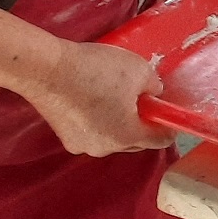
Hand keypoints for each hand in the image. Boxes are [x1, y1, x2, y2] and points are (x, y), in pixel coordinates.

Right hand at [25, 40, 172, 156]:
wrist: (48, 70)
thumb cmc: (99, 71)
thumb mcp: (140, 71)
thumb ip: (154, 86)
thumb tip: (153, 94)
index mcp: (126, 136)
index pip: (159, 141)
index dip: (169, 126)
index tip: (170, 113)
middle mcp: (103, 148)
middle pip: (135, 141)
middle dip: (144, 124)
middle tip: (145, 100)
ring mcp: (80, 145)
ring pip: (112, 137)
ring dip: (121, 123)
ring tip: (120, 97)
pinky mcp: (63, 136)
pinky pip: (93, 132)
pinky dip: (100, 121)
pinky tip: (97, 100)